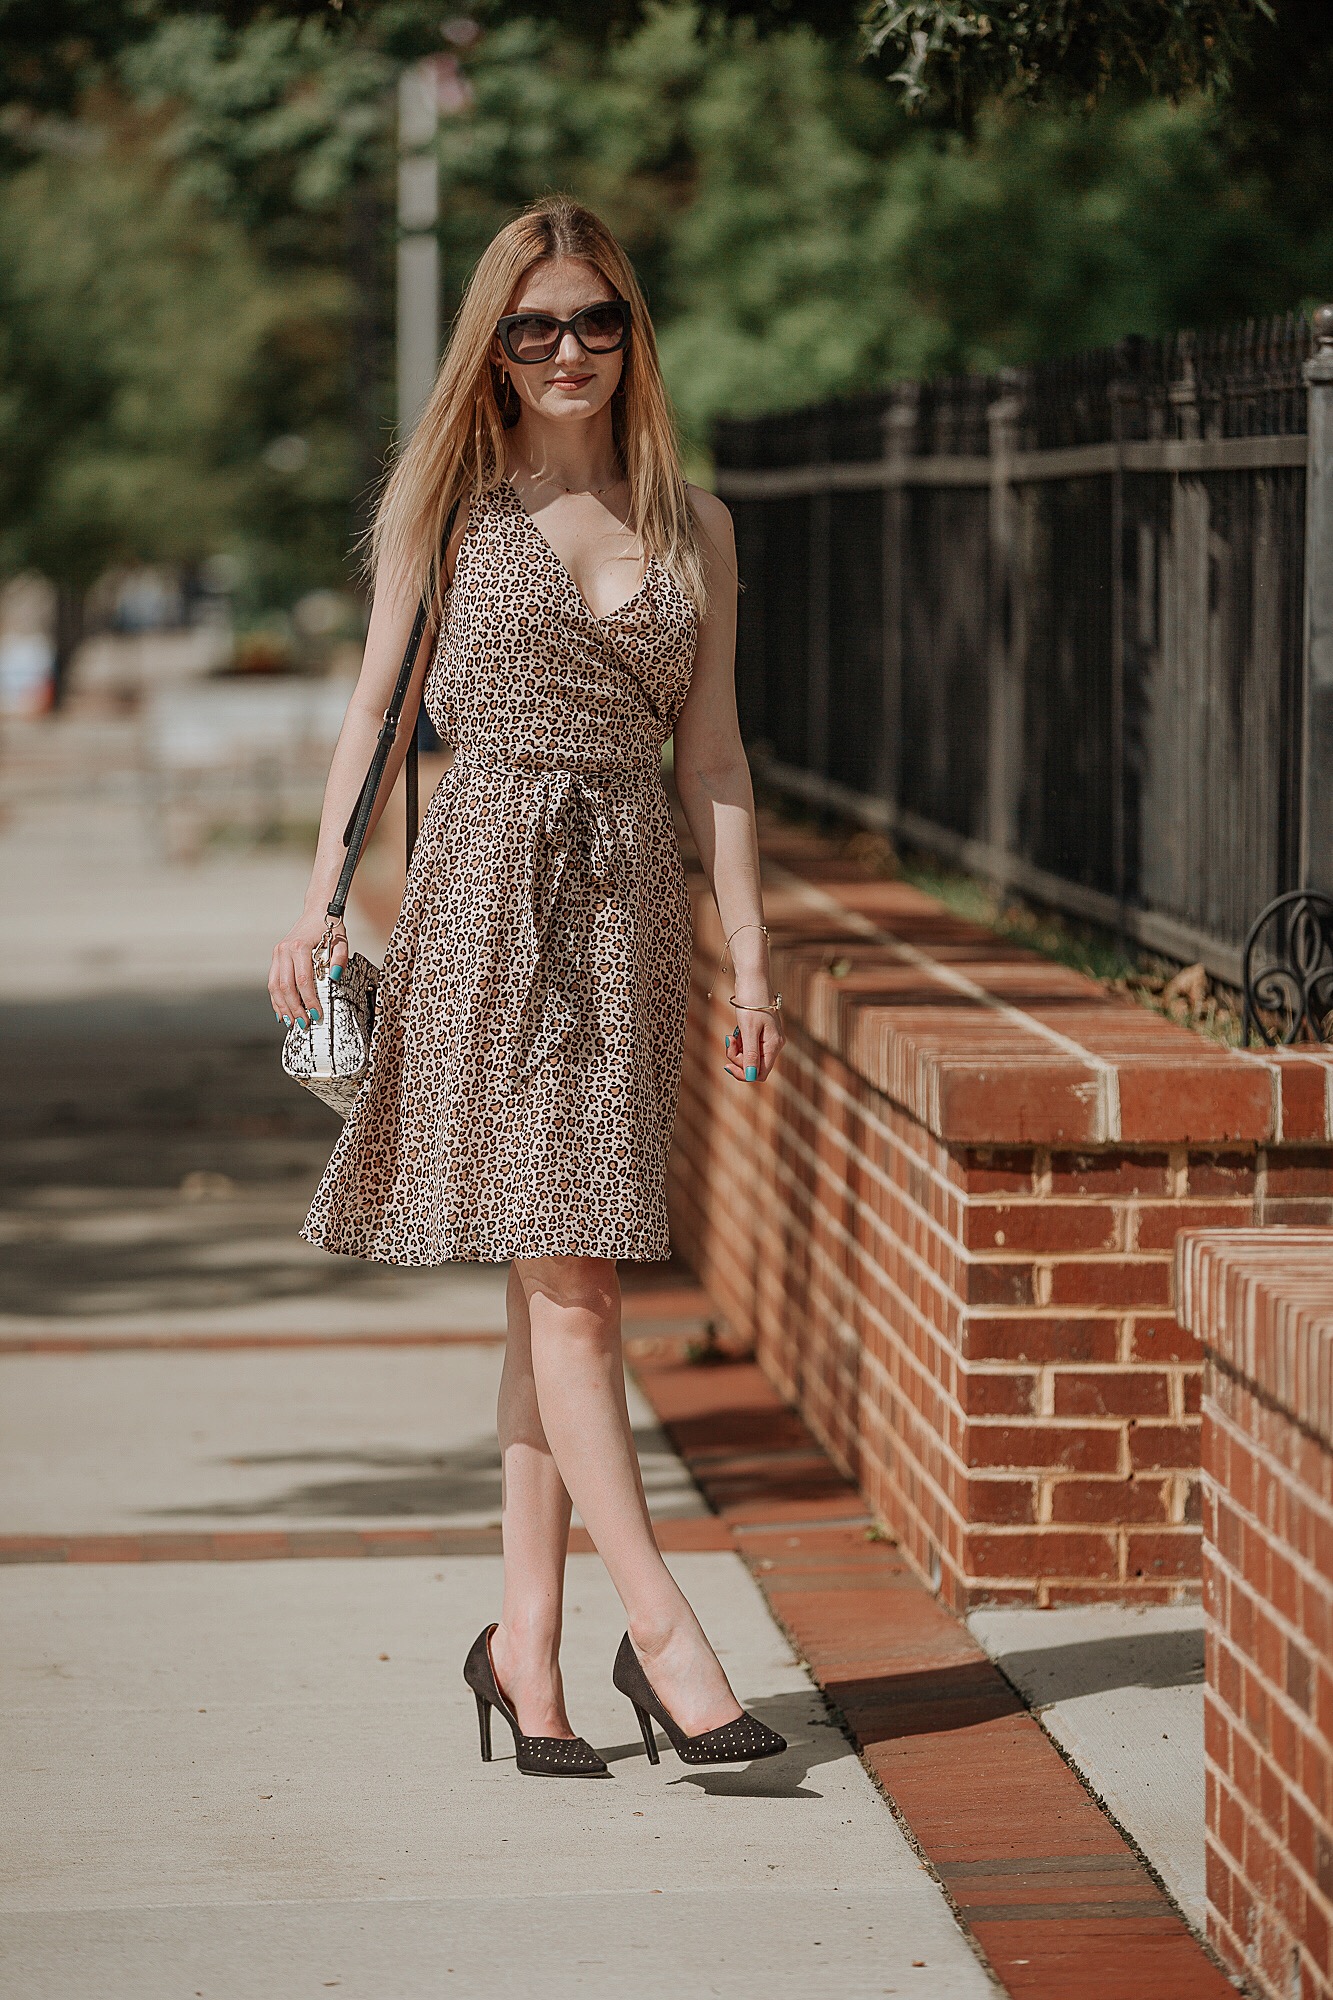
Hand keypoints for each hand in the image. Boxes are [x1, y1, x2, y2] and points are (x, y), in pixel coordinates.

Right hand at [269, 911, 346, 1029]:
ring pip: (274, 986)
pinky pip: (272, 981)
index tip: (316, 1013)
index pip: (302, 981)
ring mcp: (278, 953)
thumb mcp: (341, 941)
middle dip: (294, 1008)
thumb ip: (339, 959)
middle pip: (285, 987)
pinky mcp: (276, 957)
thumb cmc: (329, 926)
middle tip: (304, 1023)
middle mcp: (284, 950)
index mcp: (299, 947)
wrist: (317, 911)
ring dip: (282, 1006)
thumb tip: (334, 978)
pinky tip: (282, 1011)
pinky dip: (276, 998)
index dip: (309, 1000)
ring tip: (291, 1022)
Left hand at [723, 994, 784, 1083]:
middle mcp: (774, 1044)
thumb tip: (751, 1076)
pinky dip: (738, 1043)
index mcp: (774, 1045)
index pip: (760, 1073)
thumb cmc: (751, 1001)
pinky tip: (734, 1033)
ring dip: (736, 1050)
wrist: (753, 979)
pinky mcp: (760, 1032)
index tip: (728, 1065)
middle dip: (737, 1058)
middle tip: (729, 1043)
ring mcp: (767, 1038)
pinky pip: (748, 1046)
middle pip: (753, 1065)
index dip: (743, 1073)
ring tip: (730, 1036)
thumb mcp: (748, 1030)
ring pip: (749, 1056)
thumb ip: (750, 1054)